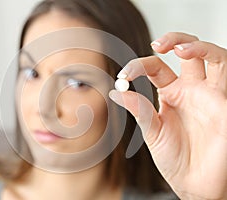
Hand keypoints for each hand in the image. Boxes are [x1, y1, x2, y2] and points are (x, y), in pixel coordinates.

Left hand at [109, 32, 226, 198]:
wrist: (195, 185)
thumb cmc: (175, 160)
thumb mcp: (152, 132)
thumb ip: (139, 110)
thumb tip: (116, 91)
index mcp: (172, 94)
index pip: (156, 68)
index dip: (139, 66)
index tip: (123, 77)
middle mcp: (193, 90)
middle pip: (188, 52)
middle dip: (175, 41)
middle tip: (157, 44)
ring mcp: (211, 95)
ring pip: (214, 57)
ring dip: (199, 47)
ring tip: (179, 49)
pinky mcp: (226, 104)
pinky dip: (216, 61)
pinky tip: (198, 60)